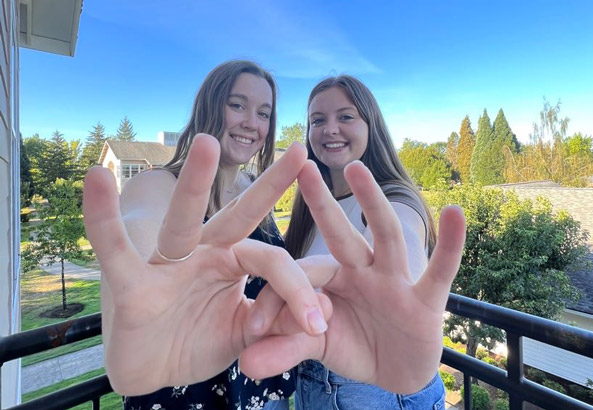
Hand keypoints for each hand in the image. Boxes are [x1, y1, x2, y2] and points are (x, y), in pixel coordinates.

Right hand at [84, 136, 329, 394]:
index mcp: (232, 263)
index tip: (317, 326)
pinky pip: (115, 251)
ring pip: (182, 221)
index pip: (273, 261)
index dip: (297, 290)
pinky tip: (98, 178)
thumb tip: (321, 316)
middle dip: (269, 187)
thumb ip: (277, 320)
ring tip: (208, 142)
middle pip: (238, 216)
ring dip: (196, 184)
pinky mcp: (131, 287)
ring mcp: (167, 267)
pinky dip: (104, 219)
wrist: (152, 371)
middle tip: (301, 151)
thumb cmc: (197, 339)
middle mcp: (202, 255)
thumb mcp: (246, 331)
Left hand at [240, 160, 465, 393]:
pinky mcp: (425, 301)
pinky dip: (450, 246)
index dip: (277, 298)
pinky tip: (455, 213)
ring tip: (356, 168)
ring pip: (383, 237)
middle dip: (321, 202)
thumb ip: (284, 349)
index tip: (255, 329)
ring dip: (371, 203)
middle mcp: (361, 271)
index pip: (301, 276)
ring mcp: (393, 281)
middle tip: (302, 165)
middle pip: (340, 233)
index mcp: (330, 279)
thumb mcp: (317, 346)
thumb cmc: (353, 346)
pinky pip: (439, 271)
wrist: (394, 371)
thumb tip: (243, 364)